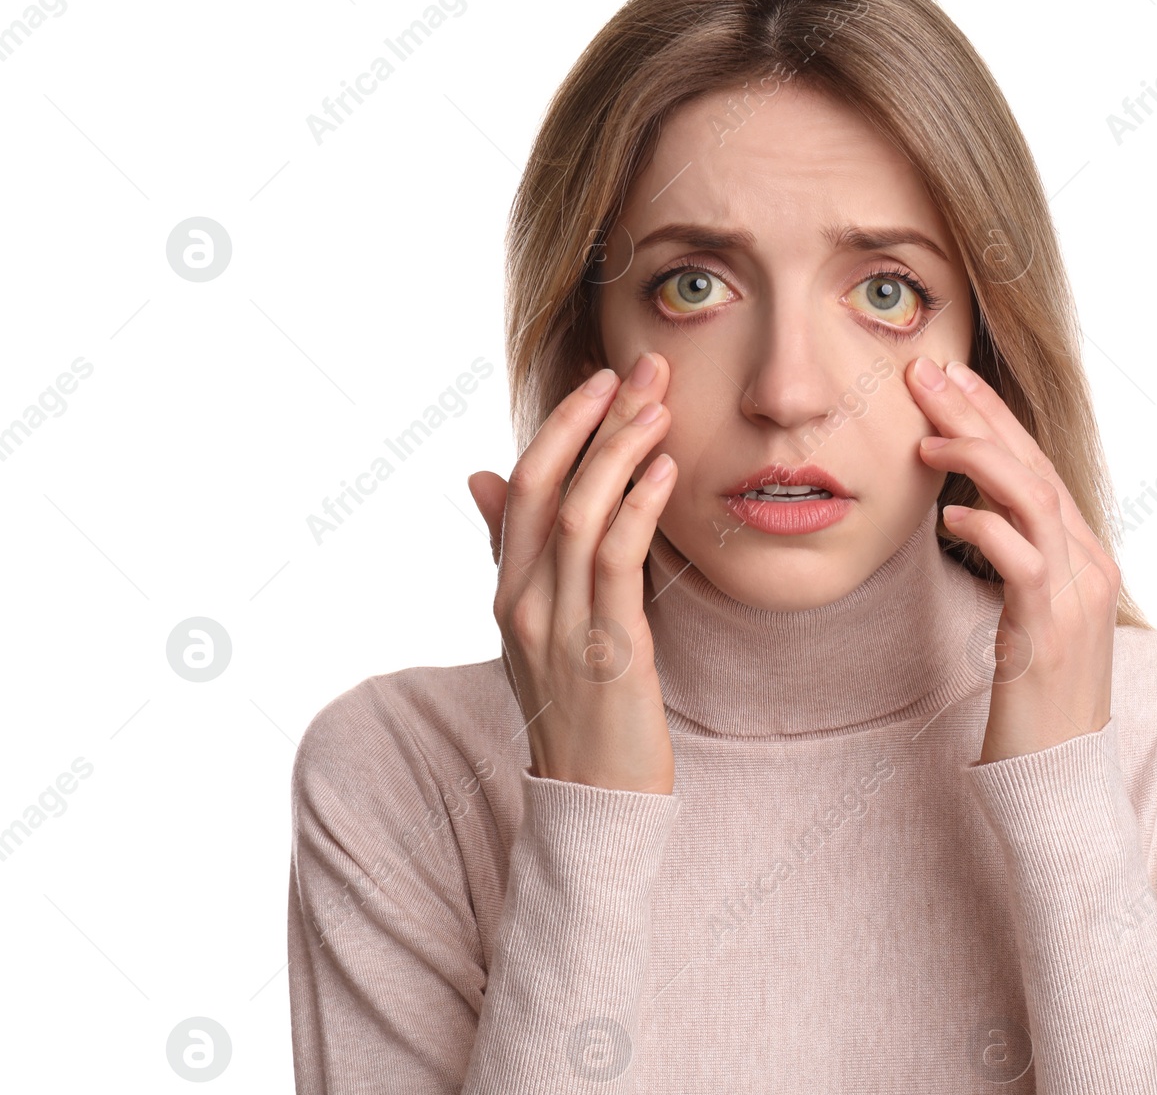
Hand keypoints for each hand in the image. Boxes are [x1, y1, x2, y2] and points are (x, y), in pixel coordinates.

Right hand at [466, 351, 677, 793]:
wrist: (594, 798)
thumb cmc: (578, 706)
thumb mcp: (535, 623)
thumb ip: (512, 549)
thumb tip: (482, 473)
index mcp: (507, 588)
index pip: (525, 484)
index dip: (561, 424)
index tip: (603, 376)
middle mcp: (522, 600)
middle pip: (547, 486)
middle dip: (592, 419)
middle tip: (640, 367)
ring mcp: (559, 626)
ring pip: (581, 516)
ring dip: (620, 452)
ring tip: (658, 404)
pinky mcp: (606, 652)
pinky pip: (615, 565)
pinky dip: (638, 510)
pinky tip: (664, 472)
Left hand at [907, 355, 1116, 764]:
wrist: (1060, 775)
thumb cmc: (1035, 699)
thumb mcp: (1028, 618)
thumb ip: (1016, 561)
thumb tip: (973, 512)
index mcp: (1085, 555)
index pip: (1038, 465)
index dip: (994, 416)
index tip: (949, 378)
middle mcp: (1090, 564)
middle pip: (1035, 466)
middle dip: (980, 412)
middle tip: (928, 373)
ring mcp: (1077, 595)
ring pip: (1034, 499)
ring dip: (979, 457)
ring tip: (927, 436)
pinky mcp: (1051, 629)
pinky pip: (1024, 560)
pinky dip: (986, 527)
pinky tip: (949, 513)